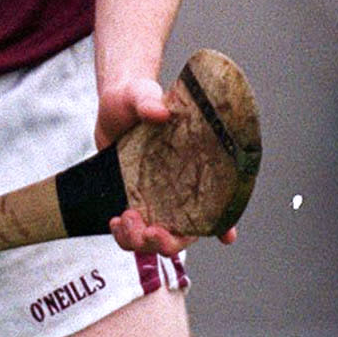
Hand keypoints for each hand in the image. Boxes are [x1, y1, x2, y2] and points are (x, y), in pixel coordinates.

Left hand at [96, 76, 238, 252]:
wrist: (113, 104)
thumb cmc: (136, 96)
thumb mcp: (142, 94)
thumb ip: (149, 102)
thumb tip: (160, 113)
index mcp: (194, 169)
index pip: (217, 203)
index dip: (225, 225)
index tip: (225, 236)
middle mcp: (177, 191)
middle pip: (181, 234)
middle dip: (166, 242)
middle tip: (148, 231)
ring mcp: (153, 199)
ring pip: (152, 239)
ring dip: (139, 242)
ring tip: (123, 220)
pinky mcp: (131, 200)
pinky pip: (132, 230)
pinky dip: (124, 234)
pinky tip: (114, 222)